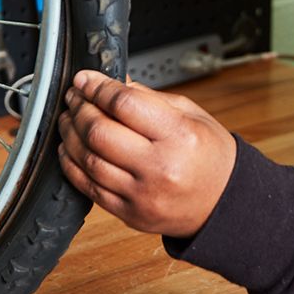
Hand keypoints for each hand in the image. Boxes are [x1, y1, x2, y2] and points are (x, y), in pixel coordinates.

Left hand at [58, 70, 236, 237]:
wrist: (224, 203)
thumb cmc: (210, 156)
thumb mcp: (191, 115)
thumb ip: (148, 98)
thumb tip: (111, 81)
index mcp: (179, 135)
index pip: (124, 104)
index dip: (97, 88)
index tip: (85, 79)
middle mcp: (160, 167)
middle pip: (100, 132)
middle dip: (80, 109)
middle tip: (75, 97)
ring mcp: (142, 194)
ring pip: (88, 160)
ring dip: (70, 135)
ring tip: (69, 119)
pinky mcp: (130, 214)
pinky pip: (89, 187)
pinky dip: (72, 165)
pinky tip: (70, 149)